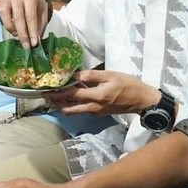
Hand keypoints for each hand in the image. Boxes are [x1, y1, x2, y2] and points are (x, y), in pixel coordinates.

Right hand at [0, 0, 48, 47]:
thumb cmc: (36, 7)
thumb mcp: (42, 15)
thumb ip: (39, 27)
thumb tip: (35, 42)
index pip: (30, 16)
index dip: (32, 31)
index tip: (34, 44)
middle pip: (18, 16)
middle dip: (22, 34)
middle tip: (25, 46)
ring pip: (4, 13)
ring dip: (9, 27)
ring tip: (15, 34)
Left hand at [44, 70, 161, 115]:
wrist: (141, 100)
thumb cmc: (128, 85)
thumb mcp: (110, 75)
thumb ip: (92, 75)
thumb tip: (76, 74)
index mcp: (96, 96)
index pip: (72, 95)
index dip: (58, 93)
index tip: (46, 91)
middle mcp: (93, 107)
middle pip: (69, 108)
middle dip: (57, 103)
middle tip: (47, 96)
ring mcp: (96, 112)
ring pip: (75, 111)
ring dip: (64, 105)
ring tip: (56, 97)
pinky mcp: (99, 113)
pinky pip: (82, 110)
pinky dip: (74, 105)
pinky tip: (72, 97)